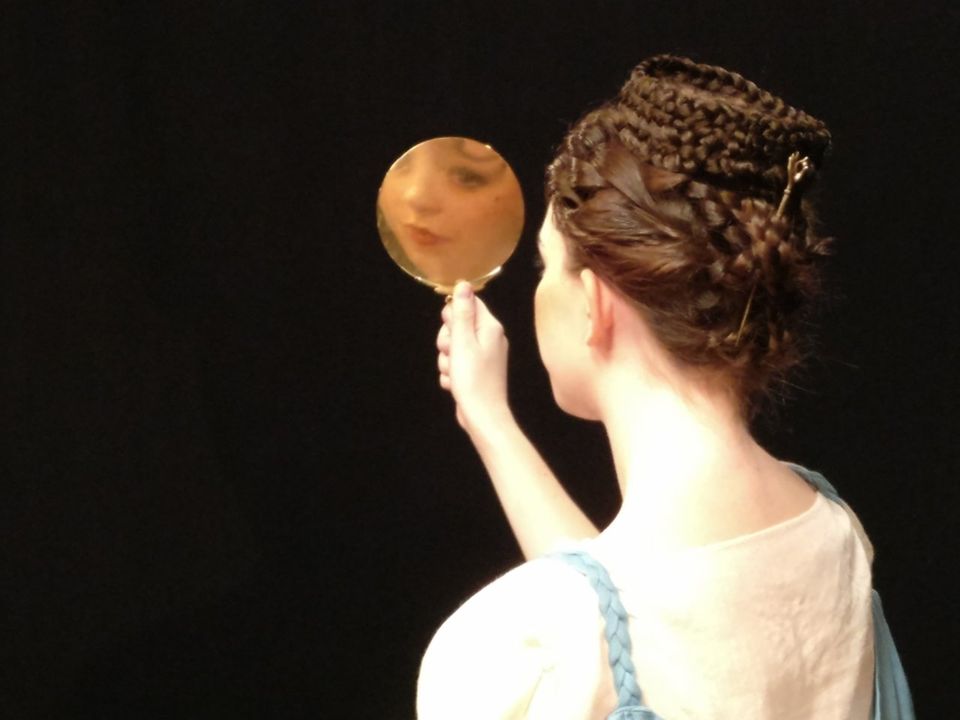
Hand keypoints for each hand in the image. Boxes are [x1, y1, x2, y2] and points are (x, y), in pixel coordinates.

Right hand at [436, 281, 510, 431]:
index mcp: (490, 327)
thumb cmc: (473, 379)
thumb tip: (463, 284)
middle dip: (447, 340)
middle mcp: (490, 338)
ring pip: (453, 346)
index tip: (450, 329)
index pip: (469, 303)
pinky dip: (451, 373)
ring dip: (447, 359)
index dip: (453, 315)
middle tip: (451, 353)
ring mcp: (484, 356)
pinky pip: (456, 363)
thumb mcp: (463, 342)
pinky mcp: (476, 371)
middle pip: (458, 325)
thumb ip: (462, 313)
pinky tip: (455, 383)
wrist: (482, 416)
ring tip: (454, 372)